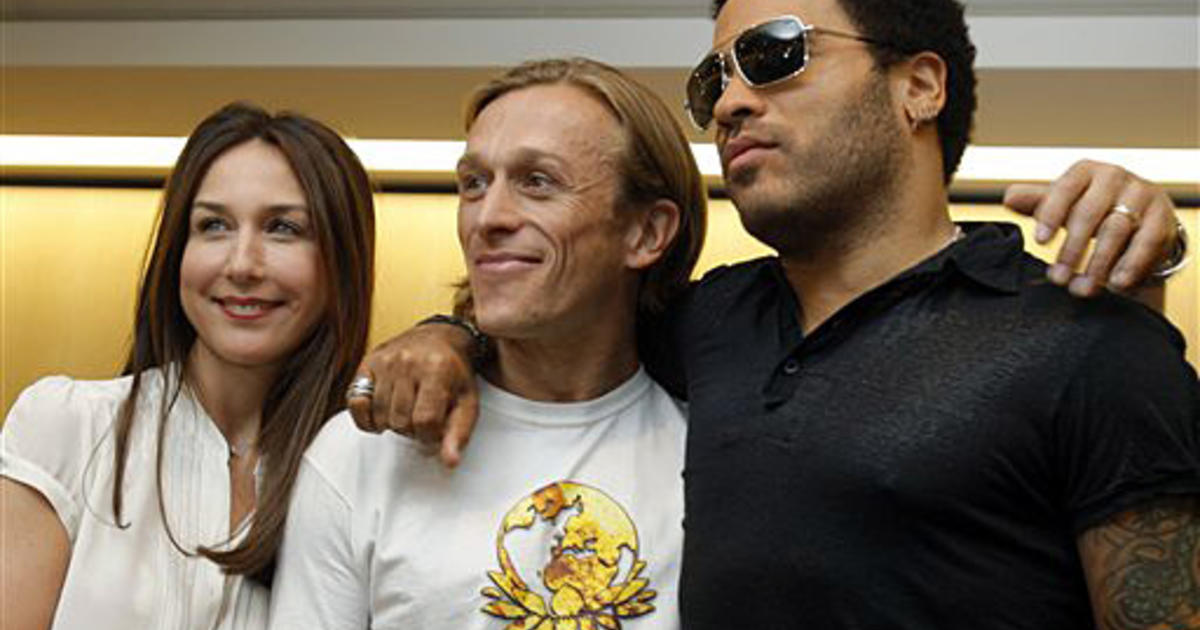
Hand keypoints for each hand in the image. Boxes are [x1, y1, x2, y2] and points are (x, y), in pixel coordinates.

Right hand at [347, 323, 479, 467]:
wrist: (440, 337)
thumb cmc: (455, 373)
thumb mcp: (467, 401)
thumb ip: (459, 433)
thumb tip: (450, 462)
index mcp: (437, 369)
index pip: (425, 421)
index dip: (430, 434)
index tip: (435, 428)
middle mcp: (408, 362)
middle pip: (400, 421)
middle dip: (412, 429)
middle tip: (422, 418)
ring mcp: (385, 361)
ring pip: (380, 416)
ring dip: (393, 423)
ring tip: (407, 411)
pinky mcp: (368, 363)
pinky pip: (355, 403)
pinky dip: (366, 417)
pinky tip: (382, 414)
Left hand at [1004, 160, 1179, 296]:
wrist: (1141, 211)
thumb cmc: (1093, 205)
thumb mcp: (1064, 202)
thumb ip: (1037, 202)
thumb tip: (1009, 199)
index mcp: (1085, 172)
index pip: (1064, 189)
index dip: (1051, 214)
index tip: (1039, 241)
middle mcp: (1114, 177)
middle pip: (1089, 214)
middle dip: (1071, 250)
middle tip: (1057, 278)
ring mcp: (1141, 196)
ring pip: (1116, 231)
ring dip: (1098, 264)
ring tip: (1082, 289)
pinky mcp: (1161, 217)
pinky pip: (1145, 242)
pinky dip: (1130, 265)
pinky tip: (1116, 285)